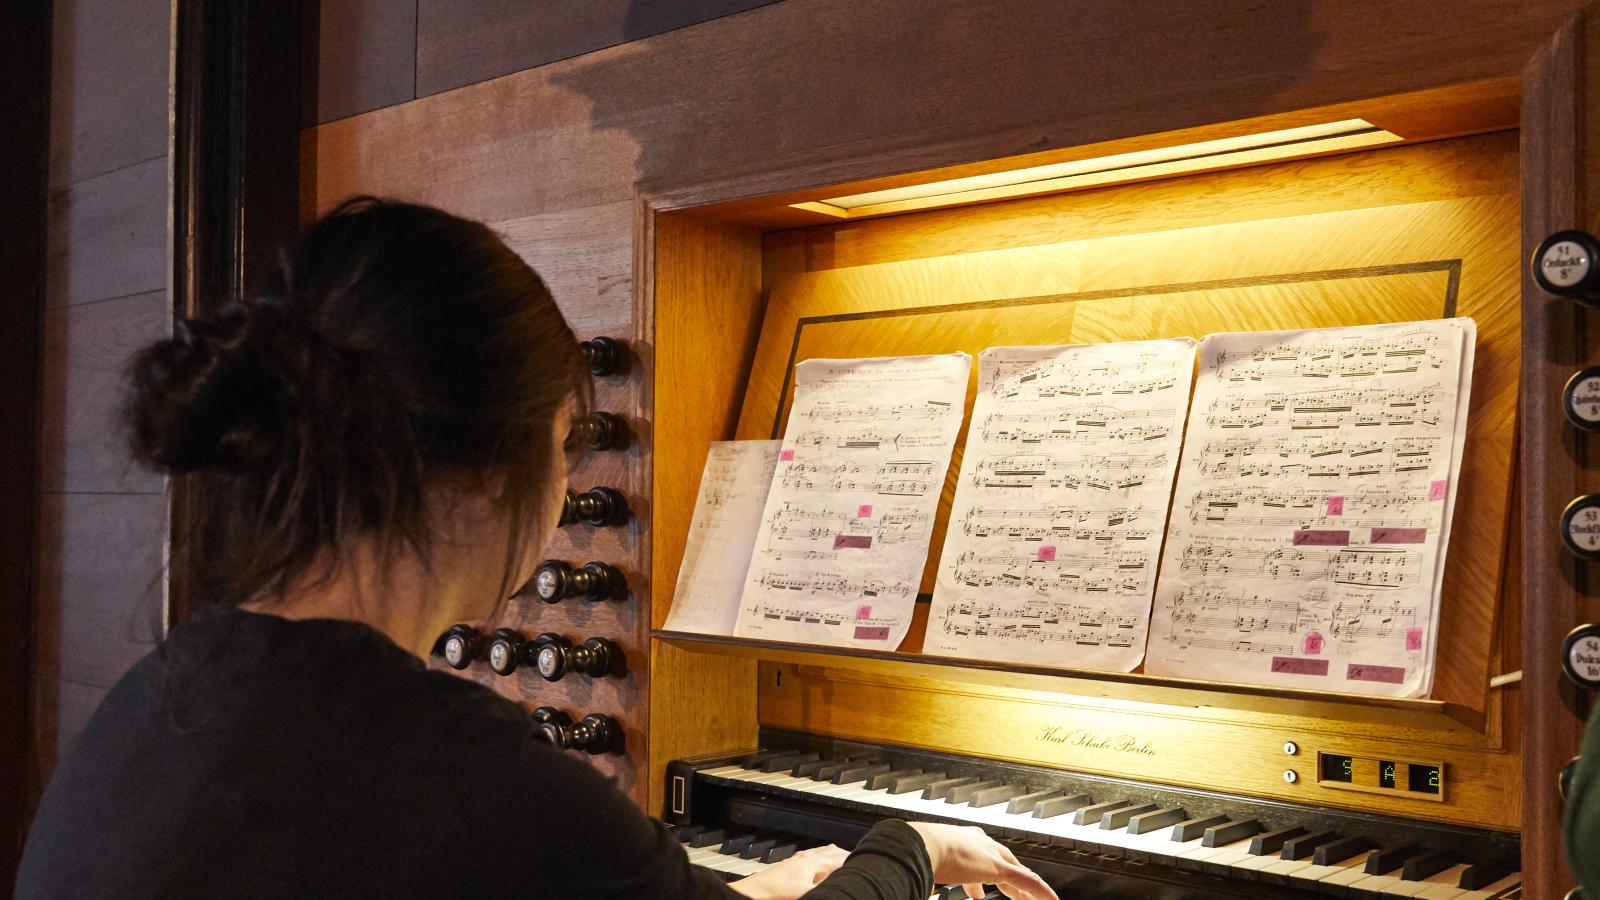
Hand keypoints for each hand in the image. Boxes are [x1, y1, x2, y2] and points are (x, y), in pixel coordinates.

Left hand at [727, 844, 848, 899]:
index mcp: (815, 862)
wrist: (759, 890)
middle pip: (834, 852)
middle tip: (858, 861)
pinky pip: (813, 854)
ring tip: (845, 859)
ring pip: (823, 851)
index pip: (841, 858)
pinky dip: (823, 856)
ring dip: (836, 855)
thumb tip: (841, 887)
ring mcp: (800, 858)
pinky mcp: (792, 863)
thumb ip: (828, 888)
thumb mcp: (810, 893)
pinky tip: (820, 862)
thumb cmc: (780, 892)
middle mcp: (809, 857)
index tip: (864, 862)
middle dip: (848, 856)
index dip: (854, 860)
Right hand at [908, 822, 1057, 899]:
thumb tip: (935, 886)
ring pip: (1019, 874)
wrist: (923, 845)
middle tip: (1015, 895)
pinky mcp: (1000, 868)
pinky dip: (1041, 892)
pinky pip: (1028, 882)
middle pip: (1005, 863)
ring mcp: (992, 855)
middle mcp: (982, 844)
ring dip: (1027, 890)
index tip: (978, 892)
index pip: (982, 856)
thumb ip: (940, 874)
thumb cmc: (921, 852)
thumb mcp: (933, 863)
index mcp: (965, 840)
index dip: (982, 876)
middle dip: (1010, 880)